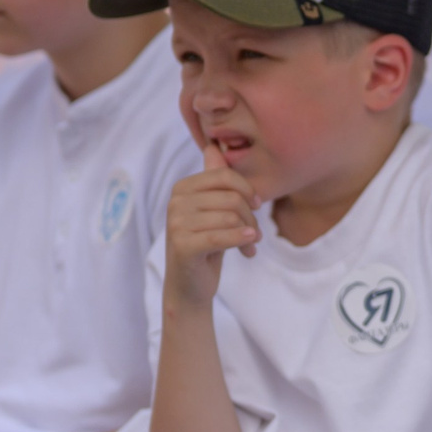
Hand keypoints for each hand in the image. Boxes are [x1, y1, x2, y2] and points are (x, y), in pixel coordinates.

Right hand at [166, 142, 259, 308]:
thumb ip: (214, 180)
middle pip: (232, 198)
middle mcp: (175, 202)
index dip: (248, 190)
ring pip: (231, 218)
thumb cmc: (207, 245)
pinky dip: (241, 241)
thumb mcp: (213, 210)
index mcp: (183, 188)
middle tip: (253, 235)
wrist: (190, 286)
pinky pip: (222, 236)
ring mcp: (176, 223)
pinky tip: (249, 249)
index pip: (225, 176)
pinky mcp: (183, 246)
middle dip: (250, 218)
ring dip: (248, 235)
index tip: (257, 206)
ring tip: (248, 246)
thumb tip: (213, 146)